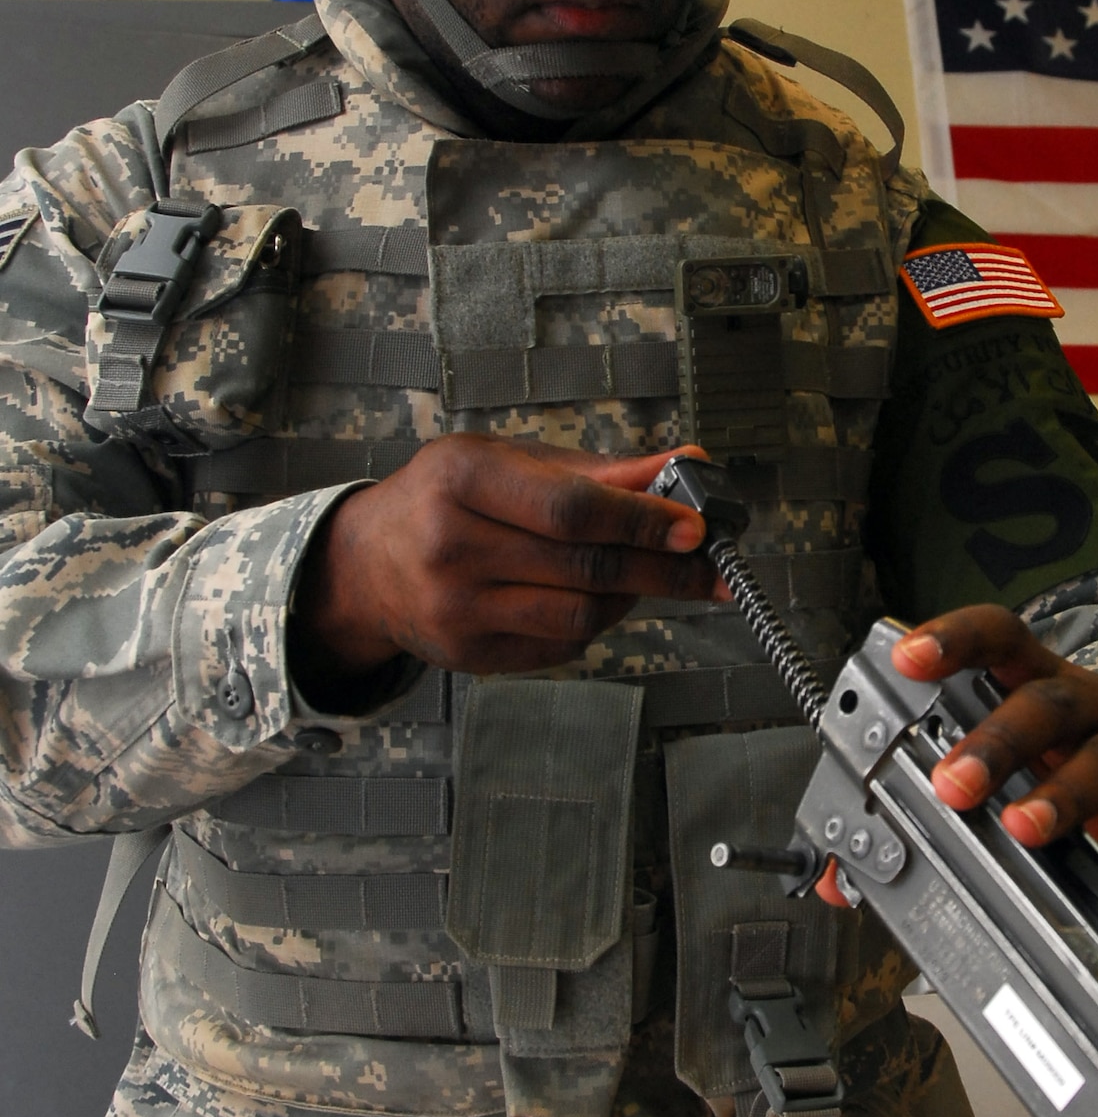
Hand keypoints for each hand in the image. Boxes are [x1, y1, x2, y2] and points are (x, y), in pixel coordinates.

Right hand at [291, 437, 721, 682]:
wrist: (367, 563)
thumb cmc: (447, 498)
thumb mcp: (512, 461)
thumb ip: (602, 469)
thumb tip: (688, 462)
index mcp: (461, 478)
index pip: (572, 509)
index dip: (642, 521)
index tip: (695, 527)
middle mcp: (452, 544)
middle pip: (584, 567)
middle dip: (662, 568)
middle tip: (709, 566)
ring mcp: (456, 608)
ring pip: (579, 614)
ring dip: (631, 597)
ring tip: (643, 574)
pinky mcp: (468, 655)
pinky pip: (560, 645)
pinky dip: (594, 622)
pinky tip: (596, 597)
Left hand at [892, 604, 1097, 880]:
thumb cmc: (1063, 765)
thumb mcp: (1004, 770)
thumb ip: (919, 814)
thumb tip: (838, 880)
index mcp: (1031, 679)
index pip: (994, 637)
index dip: (952, 638)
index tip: (907, 657)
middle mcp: (1085, 699)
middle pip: (1042, 703)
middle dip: (995, 742)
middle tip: (951, 785)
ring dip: (1061, 792)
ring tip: (1025, 827)